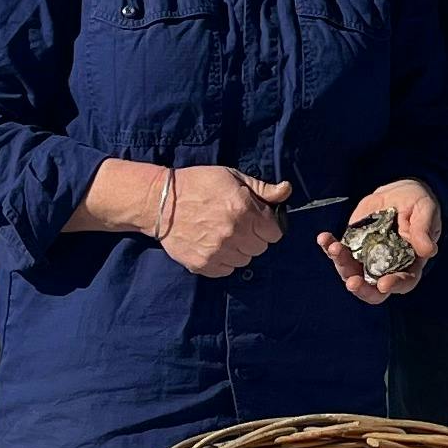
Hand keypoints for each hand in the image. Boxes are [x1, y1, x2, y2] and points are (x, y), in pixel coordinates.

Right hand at [159, 166, 290, 276]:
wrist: (161, 202)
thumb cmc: (198, 184)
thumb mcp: (231, 177)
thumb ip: (262, 188)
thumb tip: (286, 190)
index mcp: (244, 209)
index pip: (274, 232)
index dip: (267, 225)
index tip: (257, 220)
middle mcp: (233, 233)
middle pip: (260, 248)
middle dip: (254, 237)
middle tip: (239, 226)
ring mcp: (218, 251)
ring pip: (245, 261)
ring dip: (239, 250)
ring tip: (224, 235)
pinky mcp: (203, 264)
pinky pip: (227, 270)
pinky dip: (224, 261)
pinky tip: (214, 245)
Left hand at [315, 178, 443, 304]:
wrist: (399, 193)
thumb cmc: (418, 205)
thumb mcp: (425, 212)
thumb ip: (424, 231)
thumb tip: (428, 251)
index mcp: (409, 264)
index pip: (404, 282)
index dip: (394, 285)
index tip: (384, 284)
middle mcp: (386, 267)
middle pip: (373, 288)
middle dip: (362, 288)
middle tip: (352, 283)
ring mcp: (367, 258)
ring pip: (352, 271)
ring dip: (341, 264)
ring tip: (334, 248)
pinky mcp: (353, 246)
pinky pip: (339, 251)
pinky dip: (329, 246)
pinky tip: (323, 238)